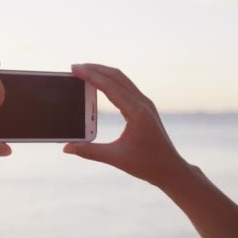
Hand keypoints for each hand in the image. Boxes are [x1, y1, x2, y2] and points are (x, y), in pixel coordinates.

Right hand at [64, 63, 188, 186]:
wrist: (171, 169)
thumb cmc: (147, 164)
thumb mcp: (115, 158)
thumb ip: (89, 152)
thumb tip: (66, 148)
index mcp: (136, 112)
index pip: (110, 86)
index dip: (90, 75)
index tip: (75, 69)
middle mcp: (143, 103)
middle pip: (116, 76)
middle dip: (95, 69)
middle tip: (75, 67)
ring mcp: (145, 104)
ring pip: (122, 79)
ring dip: (104, 73)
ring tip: (85, 71)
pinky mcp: (145, 108)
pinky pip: (126, 87)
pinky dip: (111, 82)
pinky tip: (101, 85)